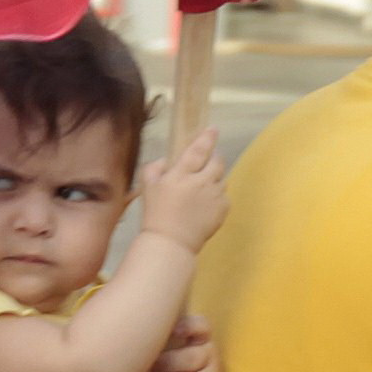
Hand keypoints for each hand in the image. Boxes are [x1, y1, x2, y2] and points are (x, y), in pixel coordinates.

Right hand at [138, 129, 227, 252]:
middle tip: (207, 163)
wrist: (171, 242)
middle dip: (214, 158)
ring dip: (214, 178)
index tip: (213, 129)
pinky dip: (217, 196)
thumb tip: (166, 161)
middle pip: (217, 162)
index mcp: (182, 175)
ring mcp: (215, 196)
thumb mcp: (147, 188)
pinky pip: (224, 196)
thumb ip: (154, 168)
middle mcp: (202, 182)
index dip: (207, 138)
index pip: (199, 150)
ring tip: (202, 189)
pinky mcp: (223, 209)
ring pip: (221, 179)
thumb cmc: (156, 214)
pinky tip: (205, 204)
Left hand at [140, 315, 220, 371]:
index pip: (201, 326)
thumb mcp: (166, 343)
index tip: (174, 331)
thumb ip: (157, 337)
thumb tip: (134, 335)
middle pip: (190, 359)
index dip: (189, 327)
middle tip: (145, 371)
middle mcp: (210, 353)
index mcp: (199, 336)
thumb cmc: (168, 358)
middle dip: (163, 366)